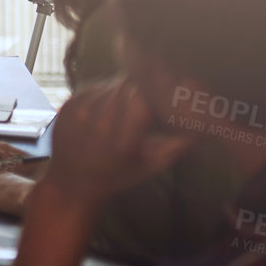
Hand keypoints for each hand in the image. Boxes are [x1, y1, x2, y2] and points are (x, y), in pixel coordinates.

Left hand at [42, 79, 192, 203]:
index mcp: (121, 141)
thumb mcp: (150, 166)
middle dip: (137, 90)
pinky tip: (105, 107)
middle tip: (144, 98)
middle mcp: (97, 126)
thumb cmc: (118, 175)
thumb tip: (200, 128)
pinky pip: (90, 88)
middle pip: (123, 88)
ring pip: (107, 85)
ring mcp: (77, 115)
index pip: (140, 99)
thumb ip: (175, 147)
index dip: (151, 95)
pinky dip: (101, 93)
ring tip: (125, 105)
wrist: (73, 181)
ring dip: (119, 90)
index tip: (157, 98)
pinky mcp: (64, 108)